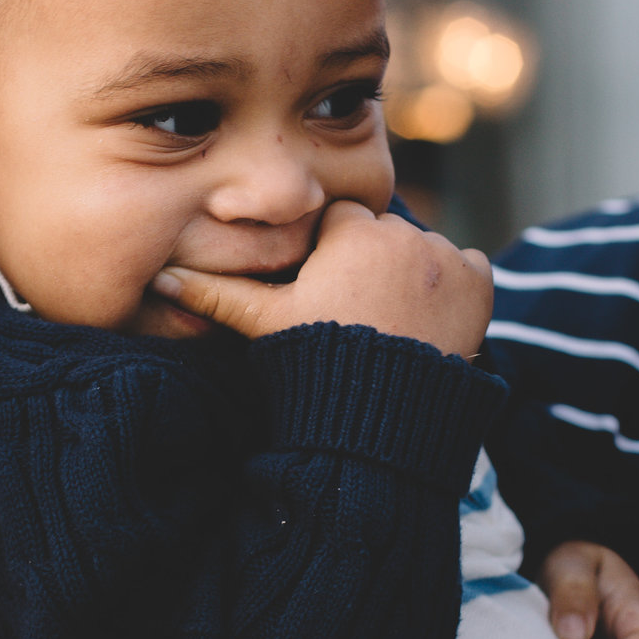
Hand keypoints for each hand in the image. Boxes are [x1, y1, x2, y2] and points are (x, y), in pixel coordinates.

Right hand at [151, 199, 493, 359]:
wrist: (382, 415)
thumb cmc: (316, 362)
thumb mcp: (264, 324)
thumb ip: (214, 294)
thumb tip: (158, 278)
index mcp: (349, 233)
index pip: (340, 224)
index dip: (332, 258)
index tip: (329, 293)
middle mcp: (401, 234)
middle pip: (383, 235)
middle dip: (374, 264)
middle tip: (360, 315)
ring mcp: (445, 257)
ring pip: (424, 252)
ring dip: (414, 275)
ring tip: (393, 324)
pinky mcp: (480, 282)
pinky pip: (469, 269)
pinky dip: (455, 288)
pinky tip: (429, 321)